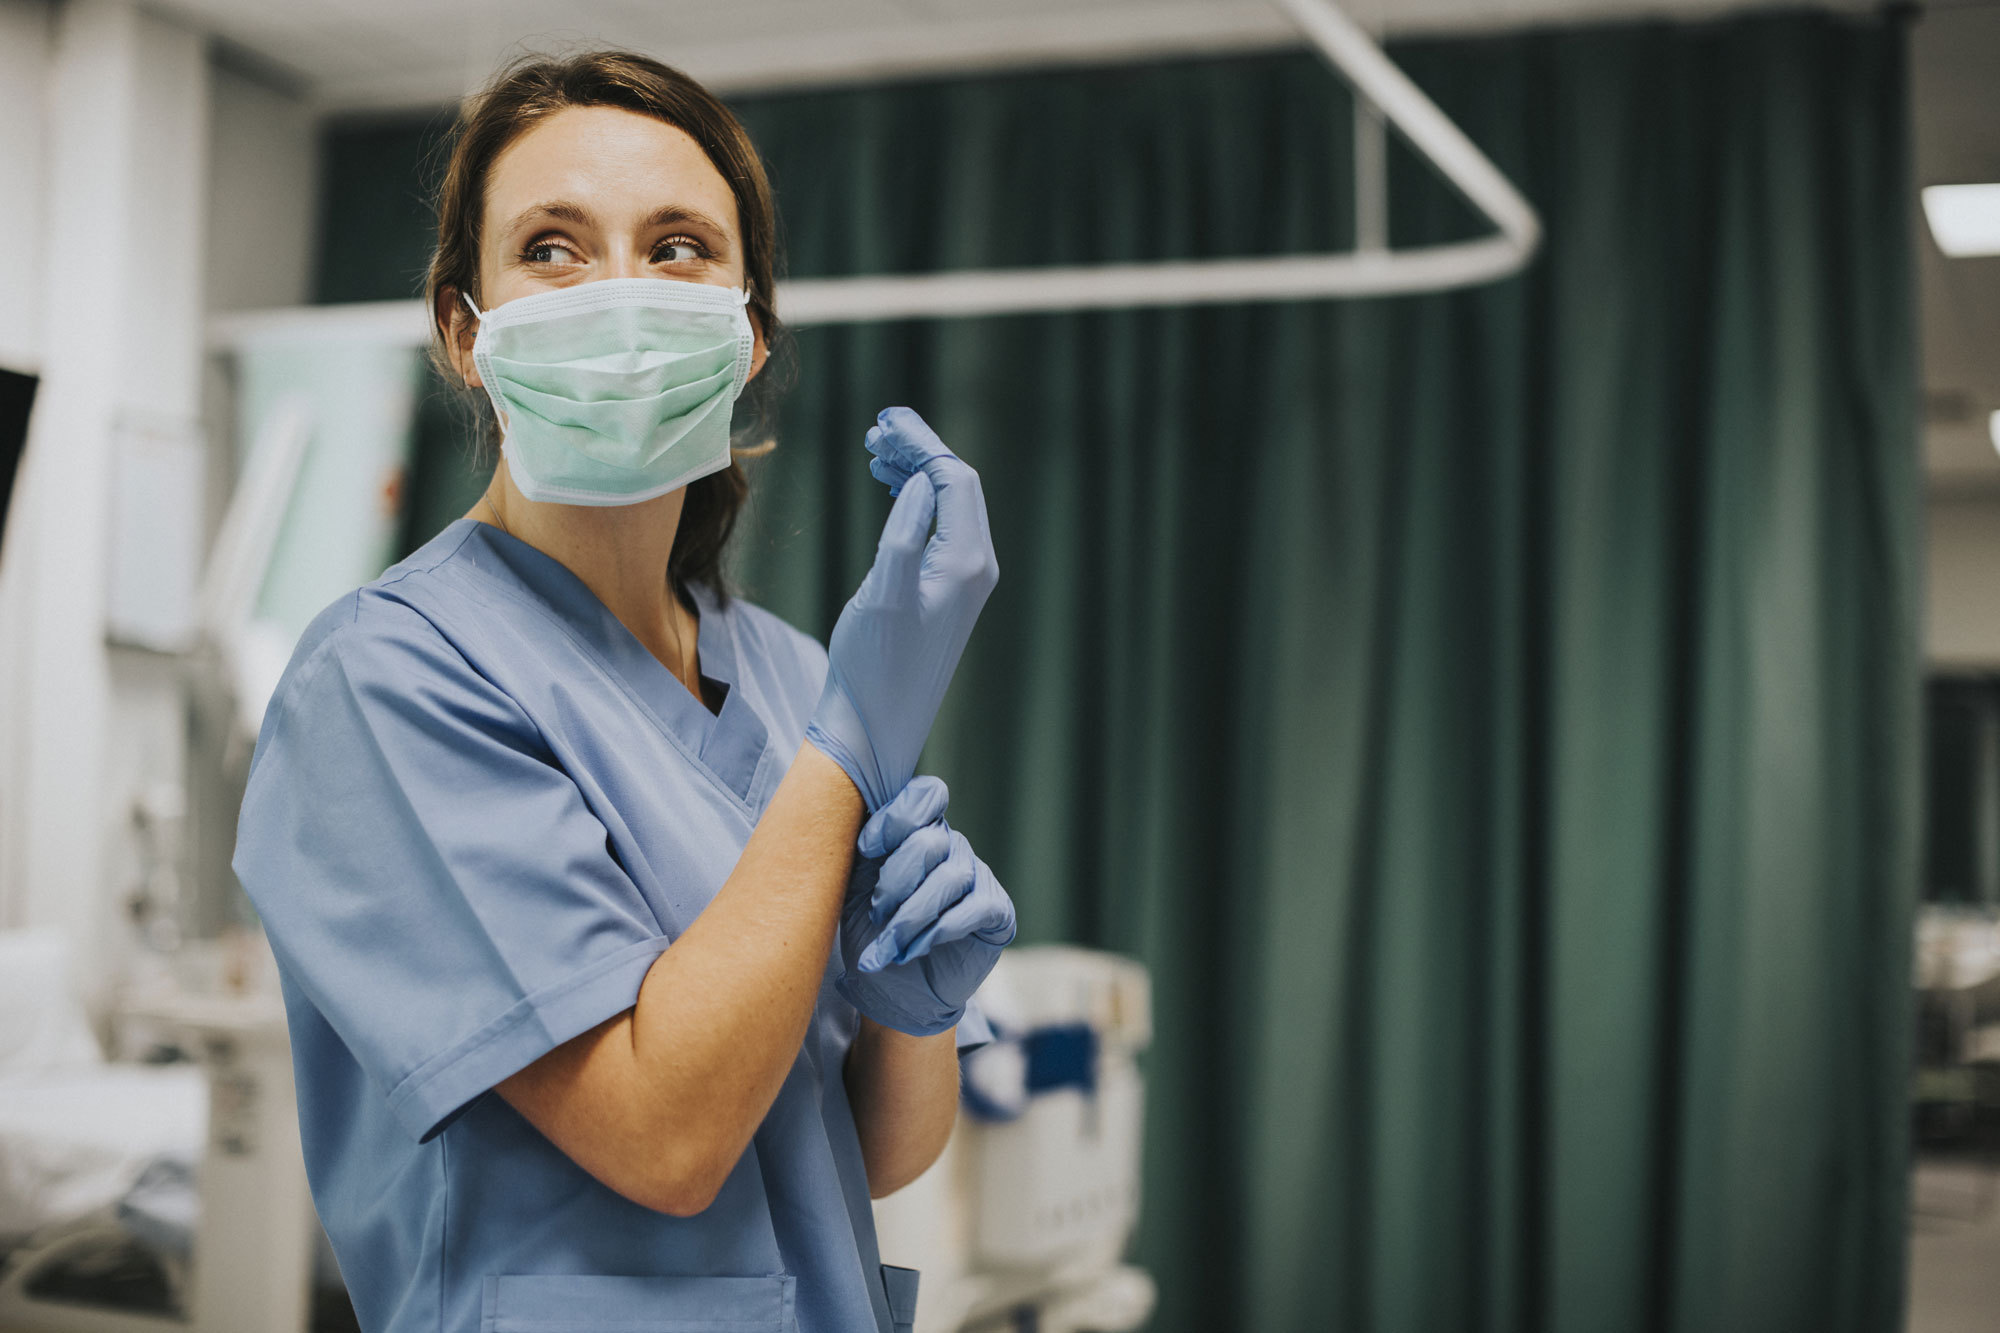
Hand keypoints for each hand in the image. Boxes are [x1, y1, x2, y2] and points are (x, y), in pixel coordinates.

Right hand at [804, 408, 998, 810]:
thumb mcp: (882, 594)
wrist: (875, 726)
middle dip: (919, 451)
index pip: (955, 479)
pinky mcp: (946, 594)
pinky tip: (889, 491)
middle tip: (876, 430)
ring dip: (915, 473)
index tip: (884, 421)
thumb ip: (904, 533)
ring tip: (875, 453)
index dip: (922, 443)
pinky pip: (939, 529)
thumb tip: (920, 483)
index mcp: (966, 563)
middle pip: (957, 486)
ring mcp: (964, 582)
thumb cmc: (873, 666)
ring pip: (948, 505)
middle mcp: (975, 568)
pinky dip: (915, 501)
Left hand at [838, 776, 1015, 1036]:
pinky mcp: (997, 911)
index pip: (924, 795)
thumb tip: (854, 822)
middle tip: (875, 915)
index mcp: (918, 831)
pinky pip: (975, 907)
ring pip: (949, 878)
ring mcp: (978, 877)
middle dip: (895, 881)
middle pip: (930, 840)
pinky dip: (938, 931)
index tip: (865, 850)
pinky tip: (915, 950)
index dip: (895, 818)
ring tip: (888, 946)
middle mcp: (952, 846)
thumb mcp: (854, 888)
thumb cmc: (870, 933)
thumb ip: (862, 852)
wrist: (891, 991)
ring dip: (910, 916)